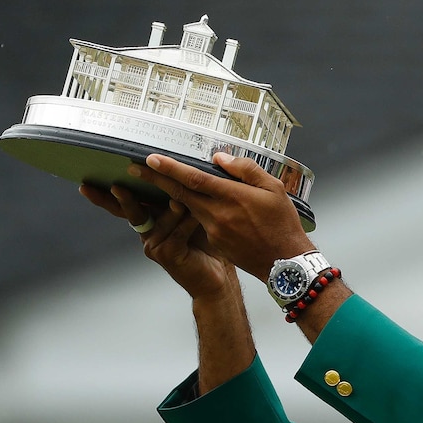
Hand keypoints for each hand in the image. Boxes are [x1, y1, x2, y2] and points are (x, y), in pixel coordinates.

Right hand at [78, 184, 236, 301]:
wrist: (217, 275)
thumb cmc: (206, 241)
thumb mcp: (192, 212)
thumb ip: (181, 196)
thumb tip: (177, 169)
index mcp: (151, 218)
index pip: (125, 203)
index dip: (105, 194)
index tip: (86, 183)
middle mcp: (147, 231)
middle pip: (130, 210)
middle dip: (124, 198)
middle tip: (117, 187)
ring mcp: (154, 244)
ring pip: (162, 217)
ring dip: (177, 209)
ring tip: (186, 204)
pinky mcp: (166, 253)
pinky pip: (176, 231)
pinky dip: (187, 223)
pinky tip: (197, 219)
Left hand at [127, 152, 315, 280]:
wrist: (285, 263)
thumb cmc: (283, 224)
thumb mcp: (274, 189)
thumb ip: (245, 170)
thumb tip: (219, 159)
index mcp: (231, 198)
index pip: (193, 179)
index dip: (169, 168)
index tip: (149, 159)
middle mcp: (217, 215)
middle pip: (180, 194)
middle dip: (157, 180)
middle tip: (137, 169)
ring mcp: (214, 231)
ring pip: (189, 208)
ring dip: (174, 196)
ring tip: (163, 183)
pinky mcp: (216, 243)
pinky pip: (202, 222)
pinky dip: (195, 211)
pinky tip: (196, 205)